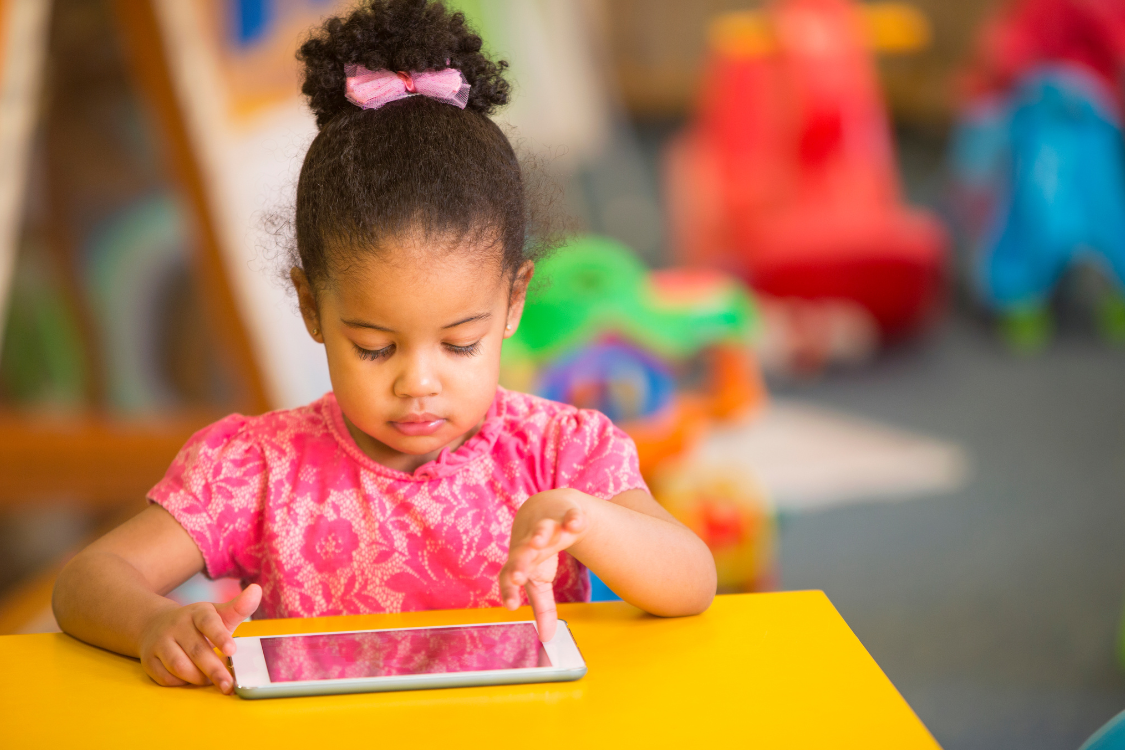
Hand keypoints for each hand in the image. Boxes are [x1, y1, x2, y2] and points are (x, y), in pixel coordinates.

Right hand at [137, 584, 260, 694]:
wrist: (155, 624)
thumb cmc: (197, 623)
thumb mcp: (218, 614)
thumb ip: (238, 607)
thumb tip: (257, 590)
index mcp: (197, 613)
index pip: (208, 622)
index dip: (220, 636)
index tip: (232, 650)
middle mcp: (177, 626)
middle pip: (196, 650)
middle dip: (214, 670)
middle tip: (228, 684)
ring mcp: (160, 643)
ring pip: (179, 666)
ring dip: (197, 678)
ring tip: (211, 681)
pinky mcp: (148, 660)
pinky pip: (165, 677)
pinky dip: (180, 683)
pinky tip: (191, 681)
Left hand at [500, 489, 588, 641]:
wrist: (545, 508)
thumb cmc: (539, 551)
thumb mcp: (540, 579)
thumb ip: (542, 608)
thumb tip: (547, 639)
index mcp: (520, 560)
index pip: (508, 576)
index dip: (508, 591)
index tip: (512, 607)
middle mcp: (530, 543)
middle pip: (521, 553)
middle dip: (520, 564)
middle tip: (518, 577)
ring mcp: (548, 526)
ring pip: (541, 529)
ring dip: (539, 535)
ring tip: (539, 542)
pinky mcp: (566, 514)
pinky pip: (570, 516)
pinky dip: (573, 519)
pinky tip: (576, 525)